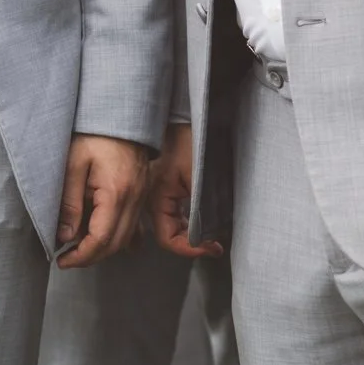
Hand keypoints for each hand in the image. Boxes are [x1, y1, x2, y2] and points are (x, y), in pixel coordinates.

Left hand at [56, 133, 152, 268]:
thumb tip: (64, 237)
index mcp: (117, 193)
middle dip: (91, 257)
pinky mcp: (142, 191)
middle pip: (117, 243)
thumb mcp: (72, 165)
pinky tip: (102, 236)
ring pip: (127, 237)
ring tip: (79, 246)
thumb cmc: (95, 134)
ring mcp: (142, 195)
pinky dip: (119, 236)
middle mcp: (135, 198)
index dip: (81, 256)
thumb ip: (69, 204)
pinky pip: (134, 224)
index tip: (63, 260)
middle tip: (68, 258)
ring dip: (104, 248)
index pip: (102, 239)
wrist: (121, 112)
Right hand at [153, 123, 222, 259]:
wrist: (188, 115)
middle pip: (167, 234)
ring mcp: (156, 193)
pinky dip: (186, 222)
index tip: (209, 248)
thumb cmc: (191, 139)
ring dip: (189, 234)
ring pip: (169, 225)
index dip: (189, 248)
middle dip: (191, 243)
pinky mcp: (164, 186)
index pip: (167, 238)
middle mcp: (150, 199)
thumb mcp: (198, 178)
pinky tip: (200, 222)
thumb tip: (205, 237)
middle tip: (213, 246)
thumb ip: (199, 211)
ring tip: (210, 236)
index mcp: (155, 197)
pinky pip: (172, 212)